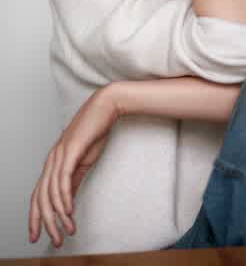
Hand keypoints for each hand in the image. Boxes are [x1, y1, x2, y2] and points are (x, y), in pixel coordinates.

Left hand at [28, 86, 118, 248]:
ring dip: (58, 215)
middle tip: (54, 240)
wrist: (106, 107)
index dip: (36, 215)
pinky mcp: (71, 150)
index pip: (38, 193)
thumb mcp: (84, 160)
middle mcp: (52, 158)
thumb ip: (74, 179)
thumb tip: (68, 199)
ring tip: (66, 230)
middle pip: (40, 196)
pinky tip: (68, 210)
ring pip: (51, 192)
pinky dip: (64, 198)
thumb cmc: (96, 130)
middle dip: (45, 222)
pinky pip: (63, 179)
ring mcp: (60, 153)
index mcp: (54, 161)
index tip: (38, 234)